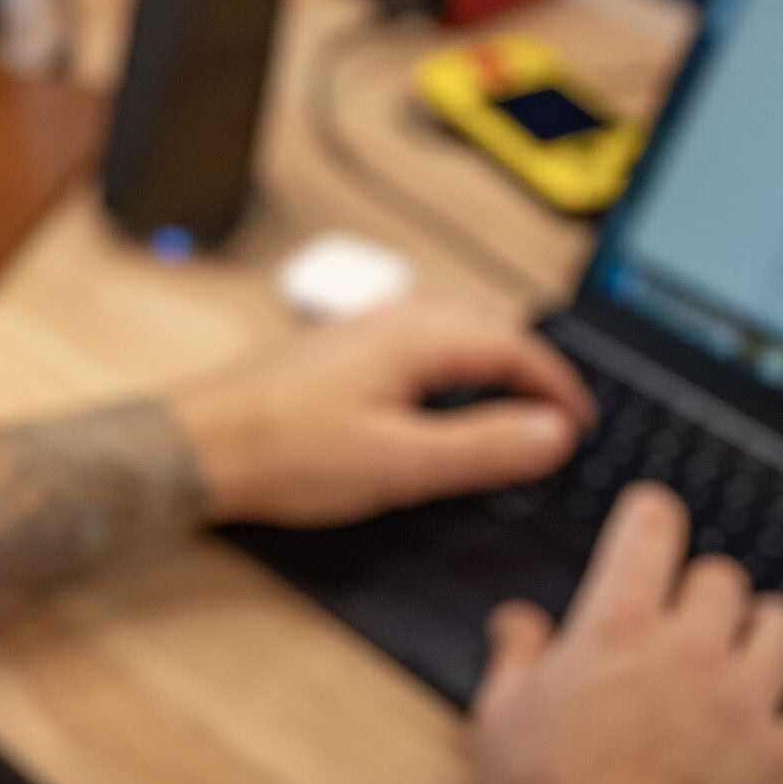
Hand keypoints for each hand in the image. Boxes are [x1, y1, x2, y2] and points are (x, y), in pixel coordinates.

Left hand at [167, 300, 595, 527]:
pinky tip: (442, 403)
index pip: (516, 347)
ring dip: (492, 365)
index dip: (558, 387)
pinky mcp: (341, 350)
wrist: (202, 446)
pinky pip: (419, 344)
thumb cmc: (284, 452)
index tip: (580, 423)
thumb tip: (552, 433)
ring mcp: (363, 330)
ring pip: (452, 333)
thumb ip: (484, 448)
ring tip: (515, 408)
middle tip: (558, 416)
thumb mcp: (402, 464)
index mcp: (416, 336)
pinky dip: (452, 369)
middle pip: (488, 329)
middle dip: (531, 370)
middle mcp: (392, 319)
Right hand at [472, 484, 782, 783]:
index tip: (650, 521)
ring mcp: (746, 703)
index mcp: (617, 627)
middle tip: (683, 613)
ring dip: (766, 627)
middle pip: (721, 577)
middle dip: (700, 587)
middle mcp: (690, 650)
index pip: (651, 528)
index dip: (651, 514)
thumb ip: (514, 657)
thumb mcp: (500, 719)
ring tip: (750, 641)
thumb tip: (519, 622)